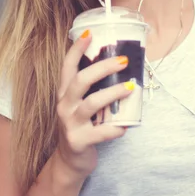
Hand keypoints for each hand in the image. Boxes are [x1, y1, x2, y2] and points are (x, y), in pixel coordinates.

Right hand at [54, 30, 133, 179]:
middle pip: (80, 80)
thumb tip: (118, 68)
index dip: (76, 49)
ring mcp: (70, 124)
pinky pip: (100, 133)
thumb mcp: (80, 105)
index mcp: (65, 94)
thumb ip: (92, 89)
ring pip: (91, 104)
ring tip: (130, 88)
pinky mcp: (78, 141)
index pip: (67, 67)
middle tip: (123, 61)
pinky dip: (115, 128)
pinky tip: (126, 126)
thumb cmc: (81, 127)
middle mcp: (64, 106)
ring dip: (112, 94)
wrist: (70, 162)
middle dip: (102, 68)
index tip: (89, 33)